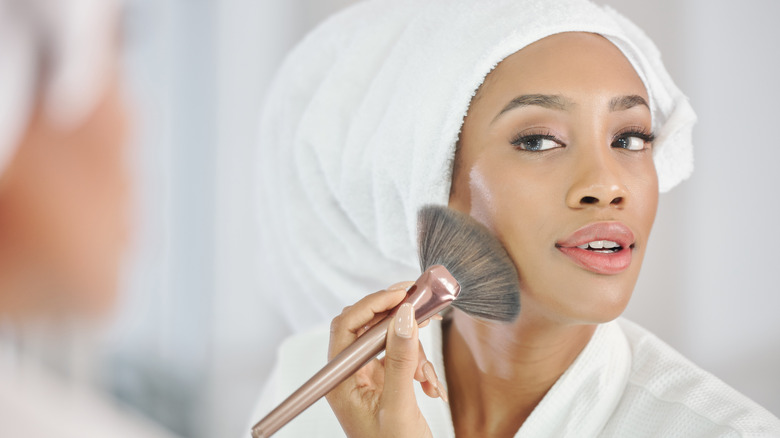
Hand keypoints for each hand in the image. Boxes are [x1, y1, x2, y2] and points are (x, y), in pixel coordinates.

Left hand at [326, 282, 446, 437]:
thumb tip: (403, 316)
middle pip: (368, 327)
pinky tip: (430, 388)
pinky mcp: (385, 385)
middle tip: (423, 308)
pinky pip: (402, 360)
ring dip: (415, 353)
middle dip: (397, 320)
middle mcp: (350, 376)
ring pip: (390, 342)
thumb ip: (400, 359)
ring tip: (427, 376)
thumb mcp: (399, 406)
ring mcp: (368, 380)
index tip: (403, 293)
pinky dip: (420, 368)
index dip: (374, 303)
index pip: (348, 324)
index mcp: (340, 381)